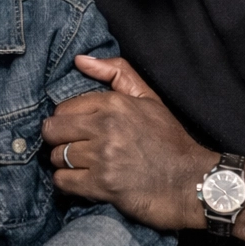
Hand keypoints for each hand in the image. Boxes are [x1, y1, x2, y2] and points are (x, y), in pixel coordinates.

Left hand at [42, 55, 215, 230]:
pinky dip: (67, 184)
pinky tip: (81, 181)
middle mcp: (106, 127)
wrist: (191, 181)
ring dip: (64, 163)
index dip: (66, 120)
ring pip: (56, 157)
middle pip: (53, 131)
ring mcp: (103, 157)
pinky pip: (63, 182)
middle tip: (71, 147)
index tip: (75, 129)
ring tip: (81, 165)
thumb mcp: (149, 98)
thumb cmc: (169, 141)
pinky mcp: (102, 185)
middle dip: (58, 140)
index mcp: (115, 104)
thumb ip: (117, 72)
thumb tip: (80, 60)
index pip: (63, 108)